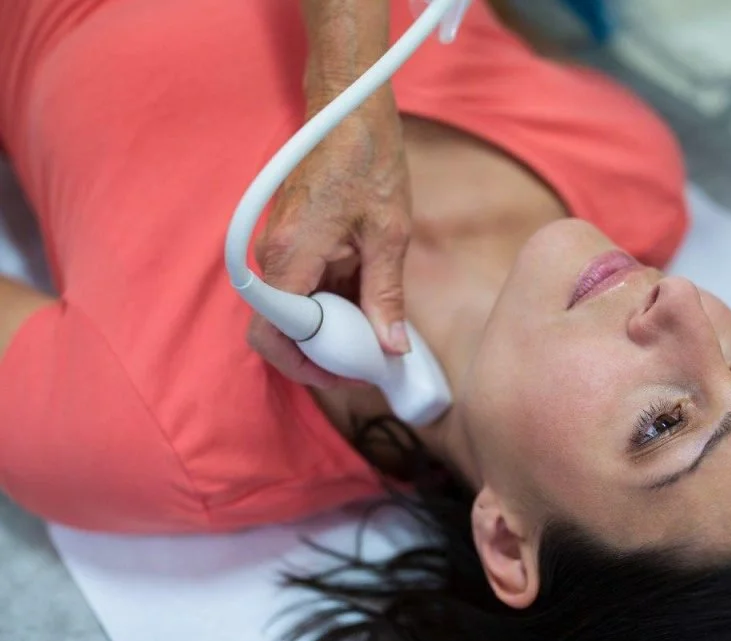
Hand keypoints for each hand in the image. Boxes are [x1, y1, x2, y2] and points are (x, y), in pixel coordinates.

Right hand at [248, 92, 411, 388]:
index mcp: (290, 257)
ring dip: (332, 330)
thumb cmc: (368, 161)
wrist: (348, 109)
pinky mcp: (291, 242)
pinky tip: (368, 305)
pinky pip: (305, 288)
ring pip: (296, 312)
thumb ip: (386, 296)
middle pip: (283, 331)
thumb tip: (391, 348)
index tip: (349, 375)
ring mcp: (279, 249)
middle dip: (323, 355)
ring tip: (376, 337)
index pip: (274, 337)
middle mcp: (273, 256)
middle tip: (368, 364)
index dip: (308, 367)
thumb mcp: (388, 235)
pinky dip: (333, 305)